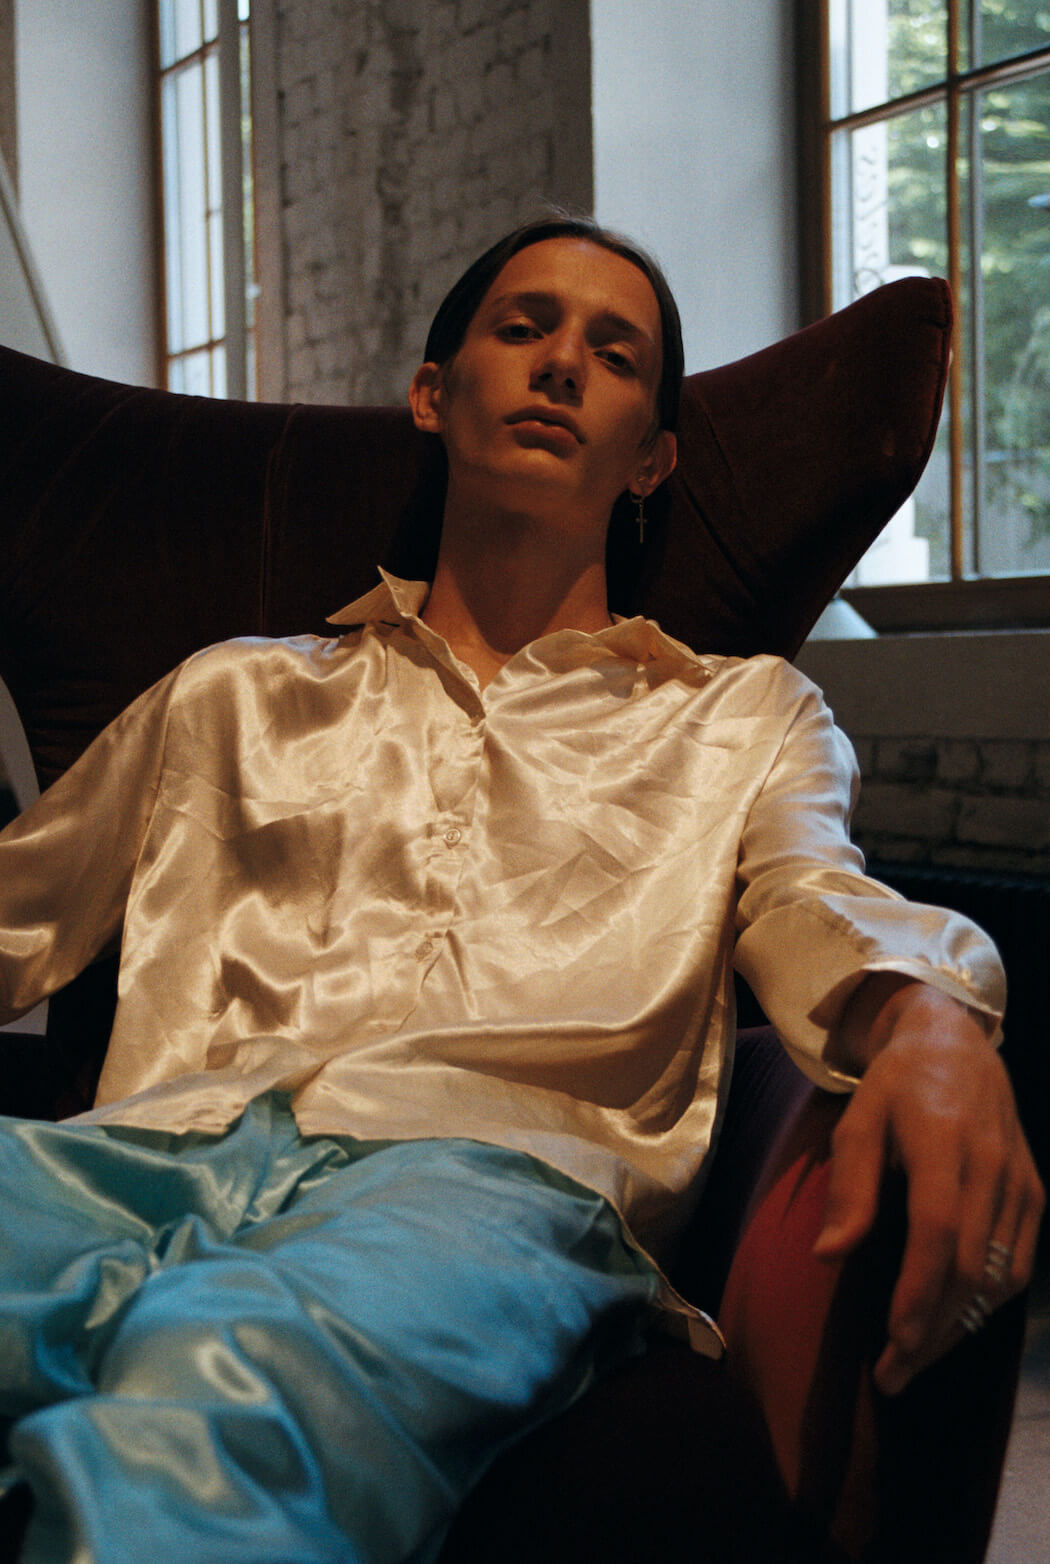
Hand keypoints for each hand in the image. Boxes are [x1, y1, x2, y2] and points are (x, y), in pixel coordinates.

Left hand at [813, 975, 1043, 1395]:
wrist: (957, 1043)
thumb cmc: (895, 1084)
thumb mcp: (858, 1119)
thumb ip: (849, 1187)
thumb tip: (827, 1255)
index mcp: (945, 1144)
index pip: (938, 1234)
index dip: (919, 1294)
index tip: (893, 1343)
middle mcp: (992, 1167)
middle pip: (970, 1268)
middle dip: (932, 1329)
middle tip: (893, 1374)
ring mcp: (1020, 1182)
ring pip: (999, 1276)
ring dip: (959, 1326)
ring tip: (915, 1359)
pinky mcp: (1034, 1194)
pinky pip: (1019, 1263)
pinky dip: (988, 1301)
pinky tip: (954, 1322)